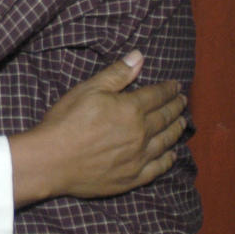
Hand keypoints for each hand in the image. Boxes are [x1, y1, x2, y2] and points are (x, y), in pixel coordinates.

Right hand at [8, 51, 186, 205]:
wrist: (51, 160)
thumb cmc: (66, 121)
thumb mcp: (88, 89)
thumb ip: (116, 73)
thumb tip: (139, 56)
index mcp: (130, 109)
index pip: (156, 95)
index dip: (168, 89)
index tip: (176, 86)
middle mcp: (141, 133)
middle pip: (164, 118)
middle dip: (175, 107)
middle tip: (183, 101)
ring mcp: (139, 158)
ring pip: (166, 142)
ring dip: (176, 130)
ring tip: (182, 123)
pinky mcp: (132, 177)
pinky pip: (158, 168)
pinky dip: (168, 160)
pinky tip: (172, 155)